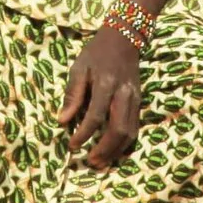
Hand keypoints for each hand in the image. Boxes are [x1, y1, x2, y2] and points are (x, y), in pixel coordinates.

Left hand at [61, 28, 142, 168]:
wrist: (124, 39)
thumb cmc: (96, 54)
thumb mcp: (79, 68)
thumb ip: (72, 95)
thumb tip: (62, 121)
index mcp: (106, 84)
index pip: (95, 116)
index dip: (83, 134)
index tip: (72, 146)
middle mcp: (124, 94)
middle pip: (118, 129)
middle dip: (104, 150)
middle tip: (90, 162)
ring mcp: (135, 99)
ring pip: (130, 133)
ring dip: (116, 152)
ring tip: (101, 163)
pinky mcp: (139, 103)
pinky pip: (135, 128)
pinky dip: (125, 145)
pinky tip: (114, 153)